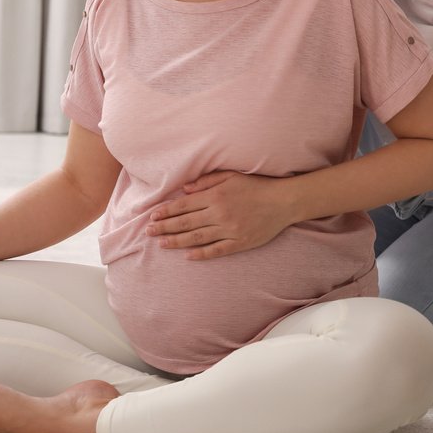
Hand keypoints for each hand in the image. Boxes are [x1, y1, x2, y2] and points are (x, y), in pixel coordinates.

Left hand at [145, 171, 295, 259]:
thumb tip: (185, 188)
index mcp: (216, 196)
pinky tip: (188, 256)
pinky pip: (217, 250)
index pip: (185, 205)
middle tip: (148, 232)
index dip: (167, 211)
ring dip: (177, 241)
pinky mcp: (240, 242)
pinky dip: (202, 254)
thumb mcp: (231, 176)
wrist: (283, 201)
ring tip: (162, 244)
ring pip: (197, 238)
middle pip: (186, 222)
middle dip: (165, 227)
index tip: (153, 216)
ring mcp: (230, 230)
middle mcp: (220, 213)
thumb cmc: (257, 186)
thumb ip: (207, 181)